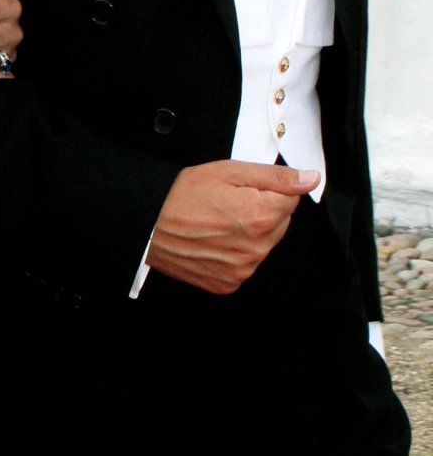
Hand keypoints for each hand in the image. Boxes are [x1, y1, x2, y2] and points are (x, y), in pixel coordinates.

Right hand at [146, 160, 319, 294]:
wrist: (147, 226)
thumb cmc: (179, 197)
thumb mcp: (227, 172)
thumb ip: (273, 176)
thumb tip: (309, 179)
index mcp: (261, 216)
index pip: (291, 198)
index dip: (268, 188)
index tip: (244, 188)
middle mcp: (257, 248)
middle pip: (279, 223)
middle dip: (262, 210)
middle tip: (228, 203)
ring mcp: (244, 270)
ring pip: (263, 244)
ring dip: (249, 233)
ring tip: (217, 222)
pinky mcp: (229, 284)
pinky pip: (245, 264)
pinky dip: (234, 252)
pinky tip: (213, 240)